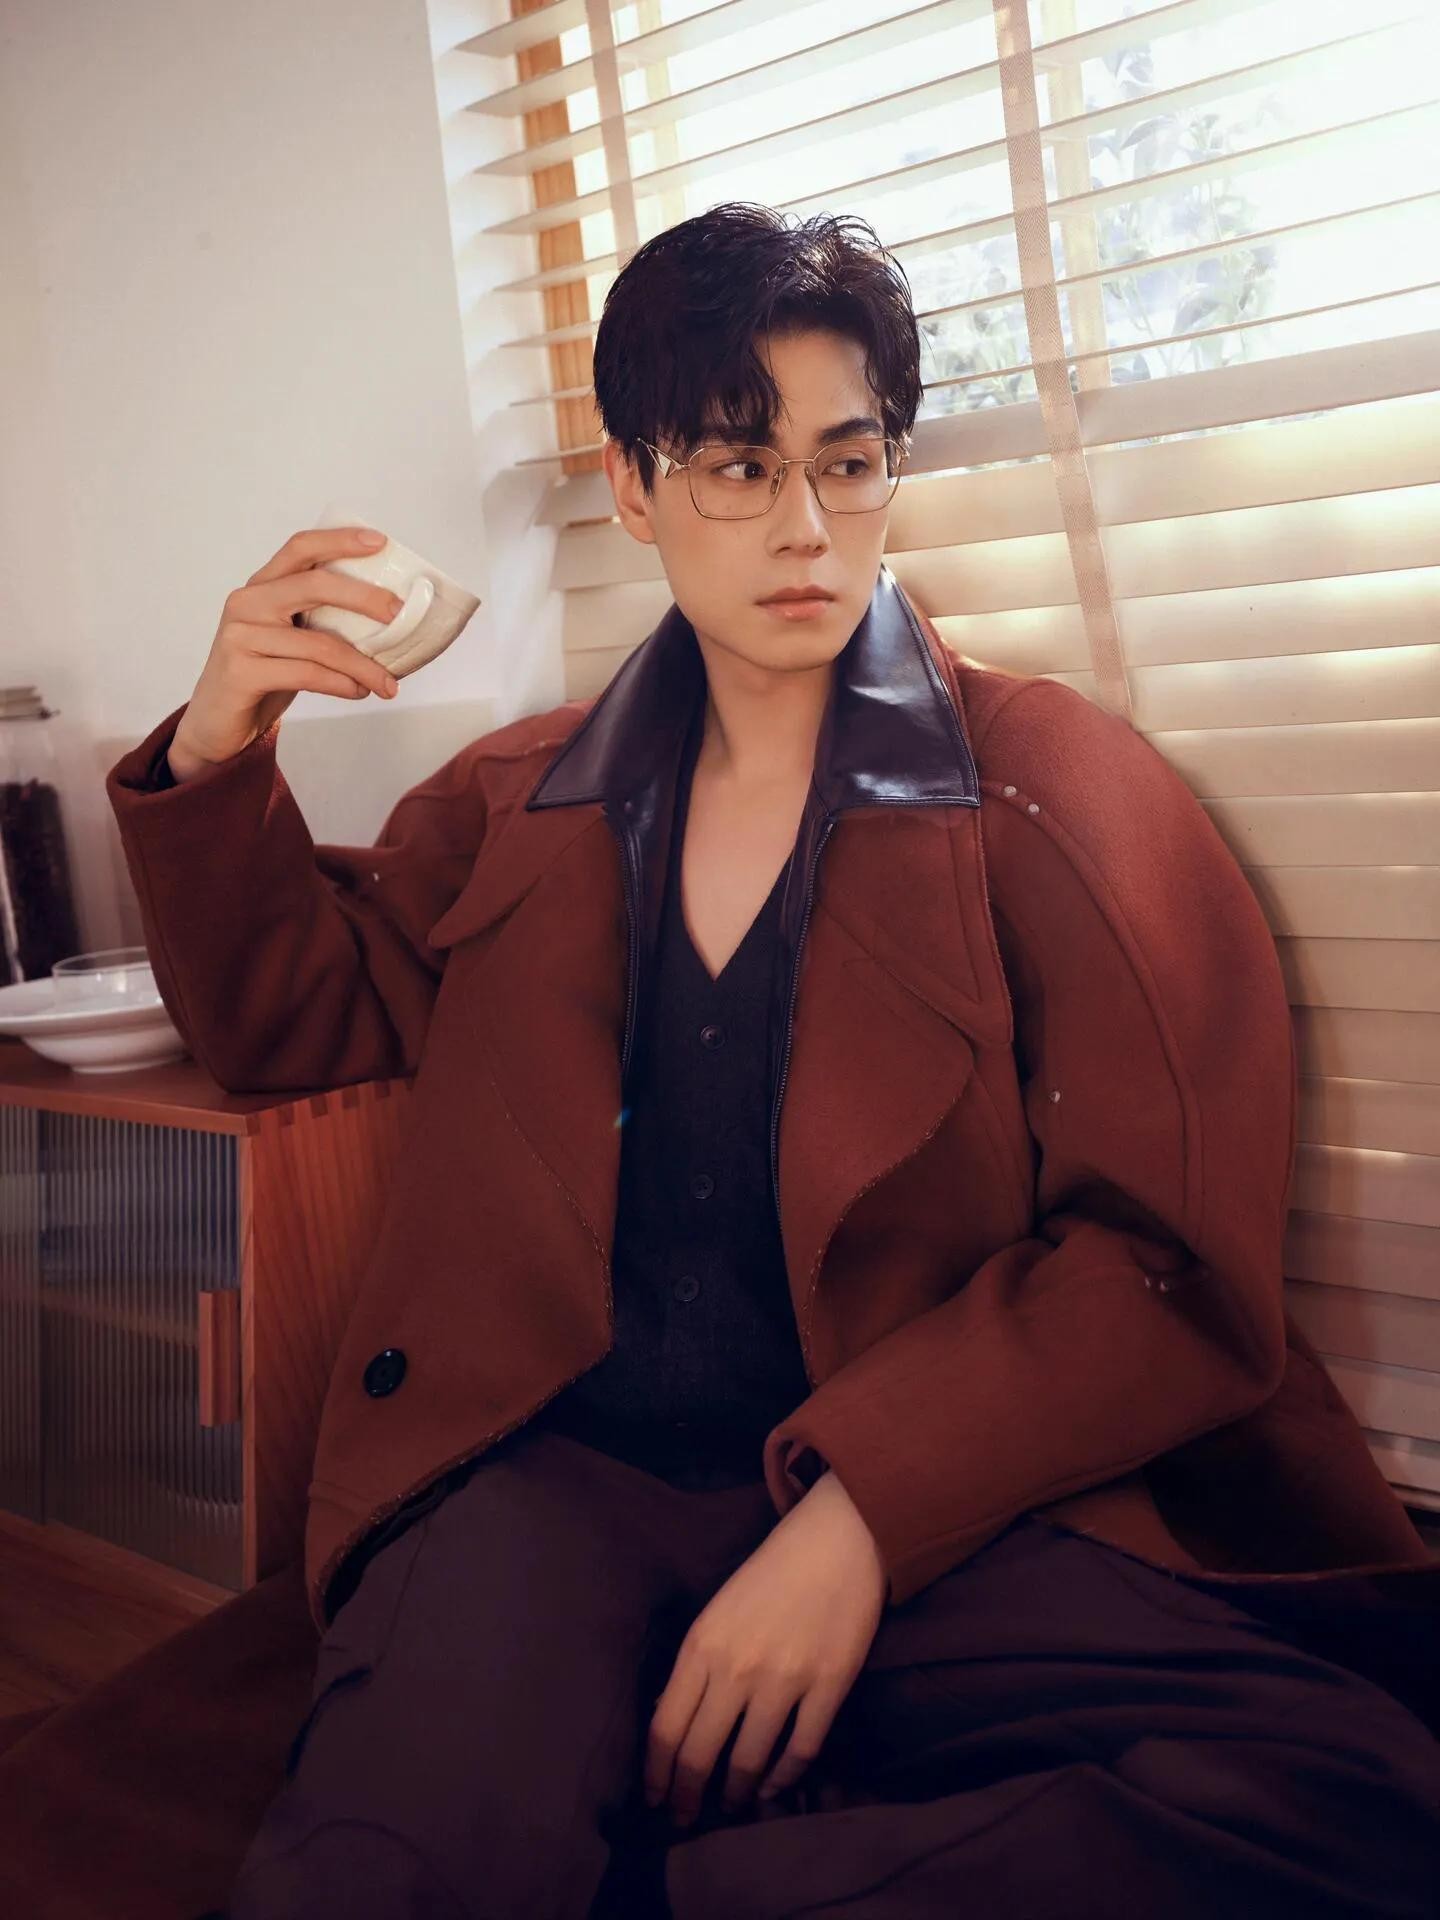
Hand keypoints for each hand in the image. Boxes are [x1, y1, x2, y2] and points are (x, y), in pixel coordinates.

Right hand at [168, 526, 406, 780]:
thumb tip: (392, 621)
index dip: (340, 540)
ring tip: (387, 684)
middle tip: (399, 614)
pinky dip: (340, 684)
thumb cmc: (264, 674)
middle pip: (314, 585)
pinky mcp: (241, 672)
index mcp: (262, 586)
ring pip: (318, 643)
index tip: (380, 542)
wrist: (218, 721)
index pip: (301, 548)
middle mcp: (247, 602)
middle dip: (364, 597)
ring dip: (363, 665)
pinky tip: (358, 691)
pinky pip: (305, 674)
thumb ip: (321, 619)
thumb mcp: (291, 637)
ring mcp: (240, 636)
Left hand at [643, 1470, 885, 1825]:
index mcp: (701, 1645)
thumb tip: (675, 1722)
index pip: (666, 1728)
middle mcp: (737, 1667)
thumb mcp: (718, 1613)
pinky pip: (801, 1751)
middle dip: (688, 1796)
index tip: (656, 1797)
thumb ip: (696, 1665)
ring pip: (748, 1761)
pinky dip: (783, 1779)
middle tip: (686, 1817)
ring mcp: (785, 1680)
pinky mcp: (829, 1686)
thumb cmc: (770, 1574)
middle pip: (700, 1754)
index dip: (657, 1773)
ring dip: (735, 1793)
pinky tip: (772, 1787)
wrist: (836, 1540)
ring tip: (731, 1804)